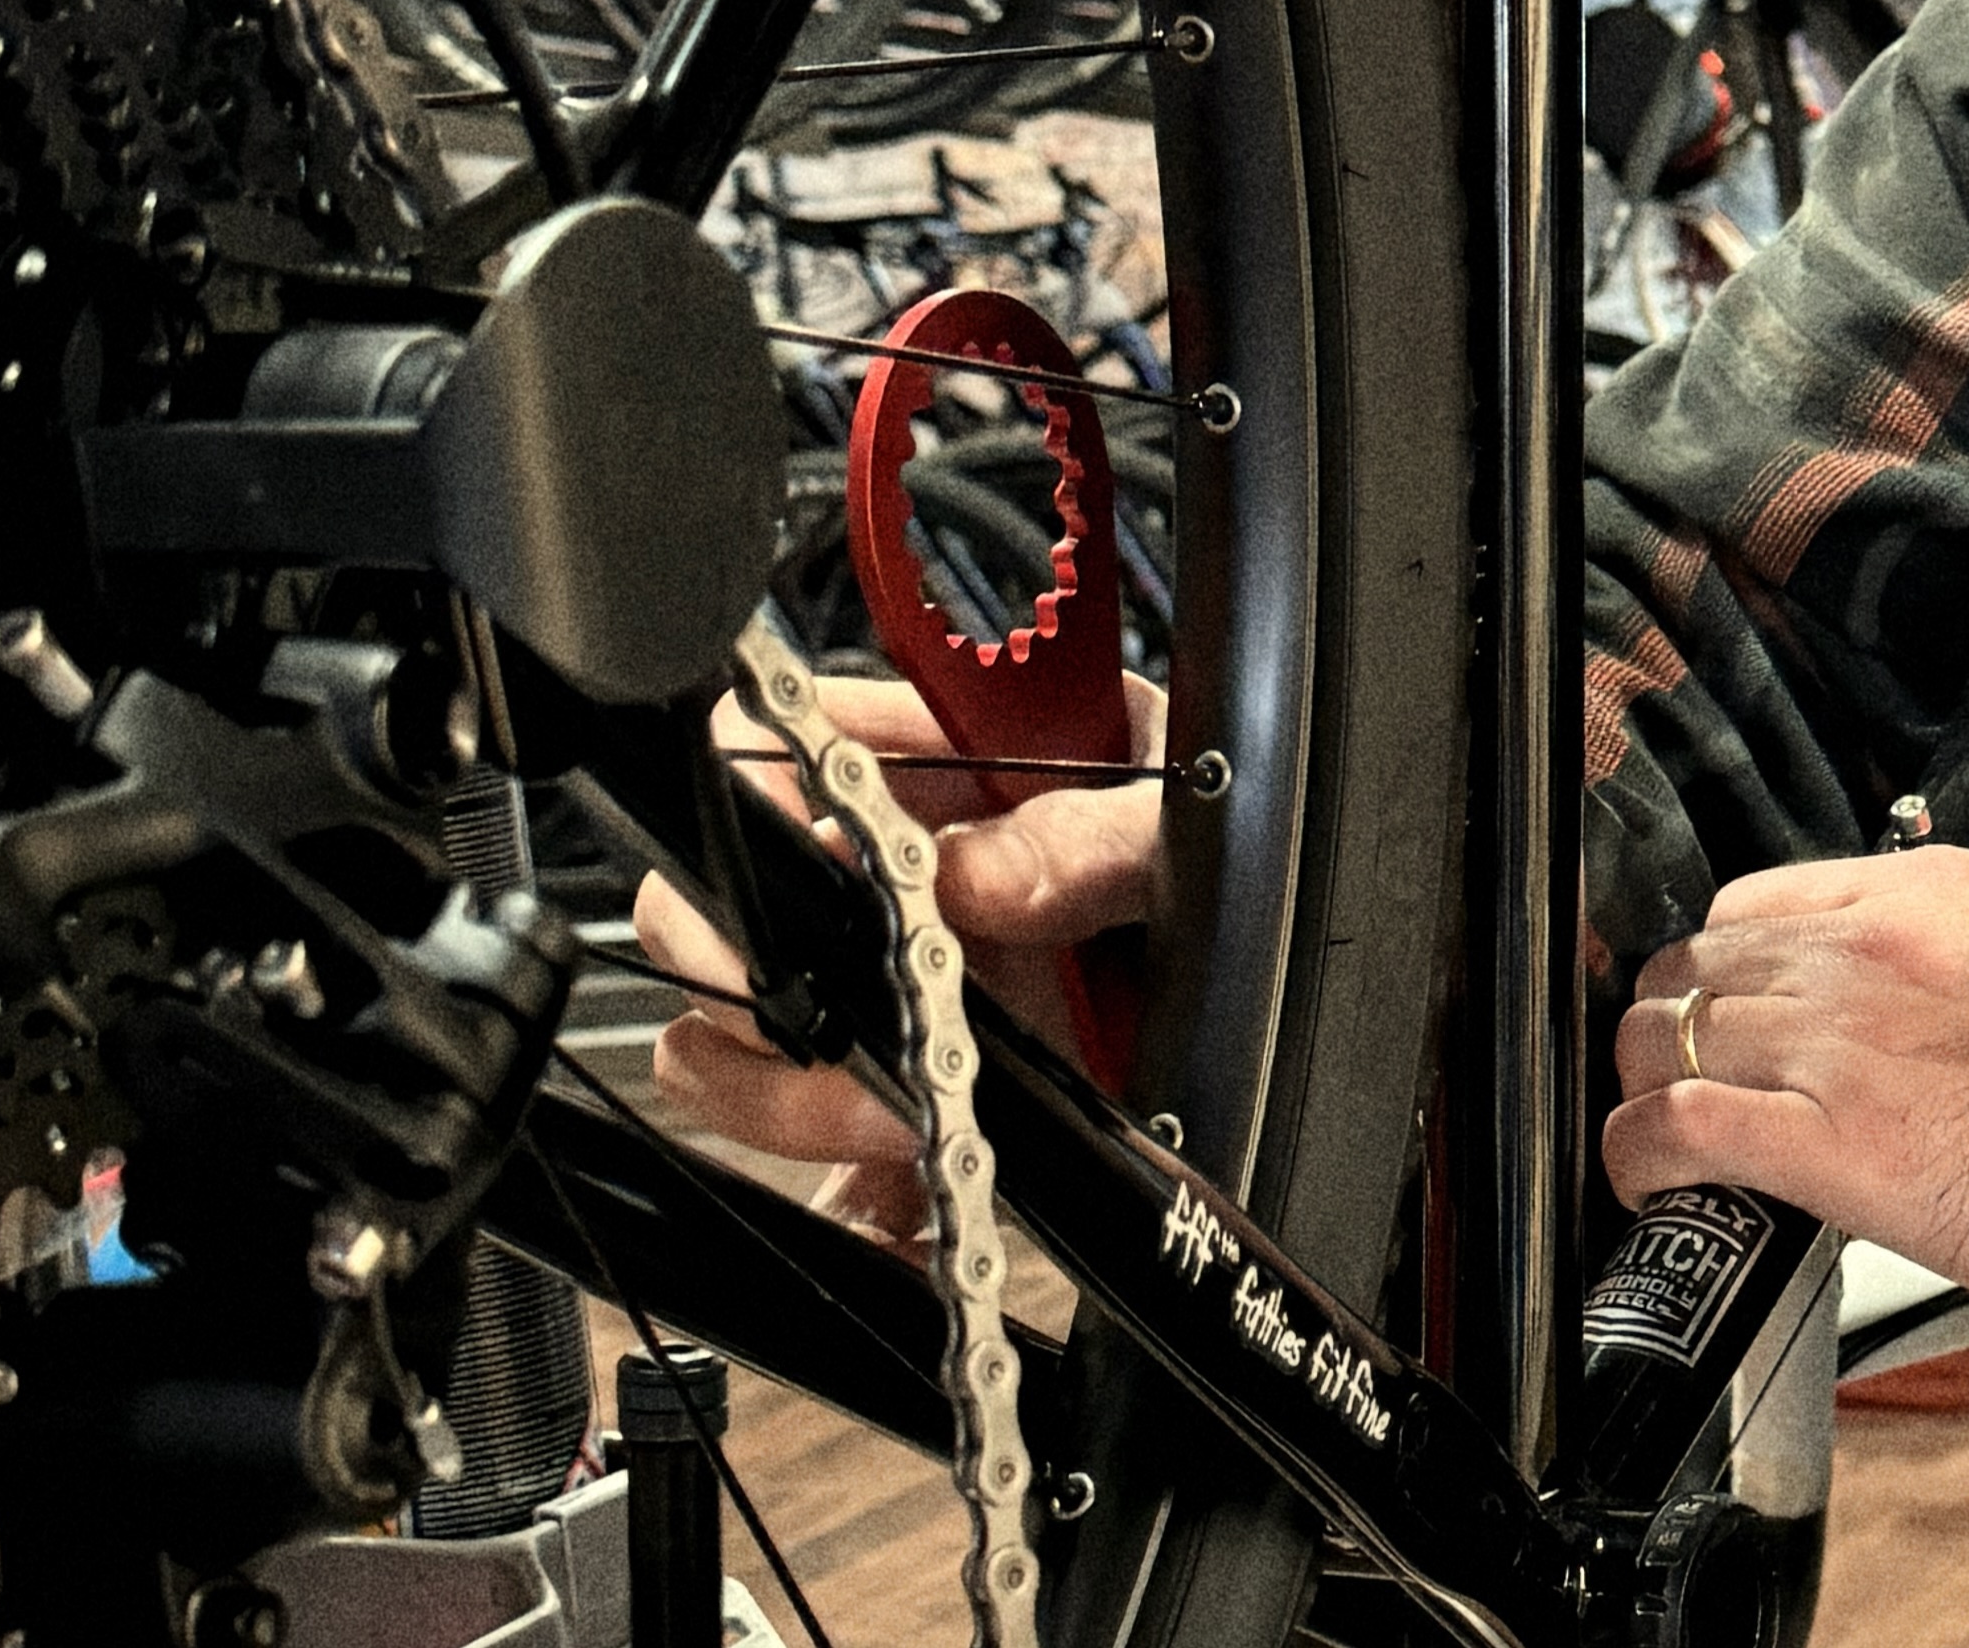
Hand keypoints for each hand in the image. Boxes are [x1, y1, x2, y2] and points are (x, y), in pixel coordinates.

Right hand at [636, 669, 1164, 1240]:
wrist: (1259, 992)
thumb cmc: (1206, 860)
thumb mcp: (1170, 823)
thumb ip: (1092, 835)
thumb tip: (978, 880)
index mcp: (923, 782)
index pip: (767, 758)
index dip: (748, 808)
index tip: (785, 867)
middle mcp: (874, 895)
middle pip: (708, 922)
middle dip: (740, 981)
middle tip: (816, 1019)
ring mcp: (880, 1009)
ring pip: (732, 1057)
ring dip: (790, 1102)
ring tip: (898, 1120)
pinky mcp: (905, 1115)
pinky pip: (825, 1180)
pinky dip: (853, 1204)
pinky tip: (914, 1211)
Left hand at [1603, 785, 1968, 1316]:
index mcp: (1925, 892)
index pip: (1759, 903)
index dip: (1727, 959)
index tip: (1731, 998)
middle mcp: (1866, 954)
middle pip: (1698, 968)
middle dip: (1671, 1018)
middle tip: (1680, 1068)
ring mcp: (1841, 1046)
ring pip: (1668, 1038)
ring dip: (1643, 1081)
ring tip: (1654, 1125)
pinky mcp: (1833, 1147)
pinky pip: (1681, 1127)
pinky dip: (1640, 1153)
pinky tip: (1643, 1179)